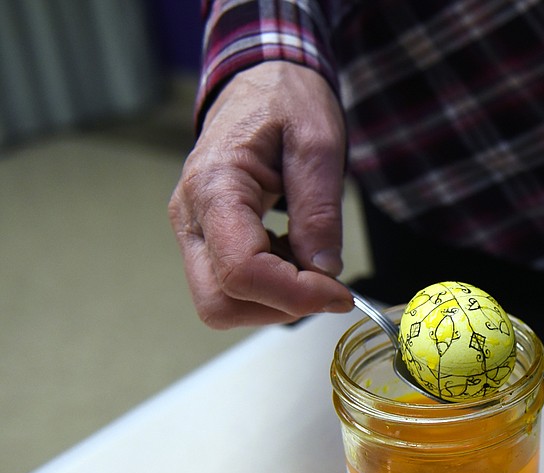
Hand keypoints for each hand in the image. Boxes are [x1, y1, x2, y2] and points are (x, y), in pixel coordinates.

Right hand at [168, 62, 352, 327]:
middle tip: (325, 285)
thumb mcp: (318, 143)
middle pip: (219, 302)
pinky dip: (269, 288)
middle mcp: (191, 216)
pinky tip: (292, 252)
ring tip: (306, 257)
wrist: (260, 81)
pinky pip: (229, 287)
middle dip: (279, 306)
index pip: (241, 271)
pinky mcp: (205, 239)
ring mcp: (193, 231)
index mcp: (214, 187)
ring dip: (275, 299)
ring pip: (221, 303)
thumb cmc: (285, 101)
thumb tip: (325, 270)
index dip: (295, 294)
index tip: (339, 291)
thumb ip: (319, 210)